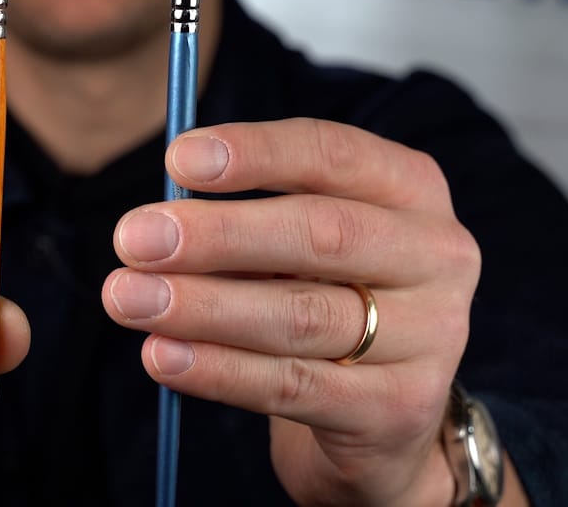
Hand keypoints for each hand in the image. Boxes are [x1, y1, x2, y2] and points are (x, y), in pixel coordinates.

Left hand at [100, 120, 478, 505]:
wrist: (384, 413)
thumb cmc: (329, 296)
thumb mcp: (302, 241)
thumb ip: (248, 214)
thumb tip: (160, 214)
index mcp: (413, 188)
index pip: (334, 154)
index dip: (256, 153)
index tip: (178, 159)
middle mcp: (438, 253)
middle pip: (320, 234)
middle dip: (217, 235)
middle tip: (134, 238)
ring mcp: (431, 335)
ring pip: (301, 315)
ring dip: (202, 306)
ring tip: (129, 298)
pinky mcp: (400, 407)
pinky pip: (294, 385)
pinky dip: (218, 369)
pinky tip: (163, 356)